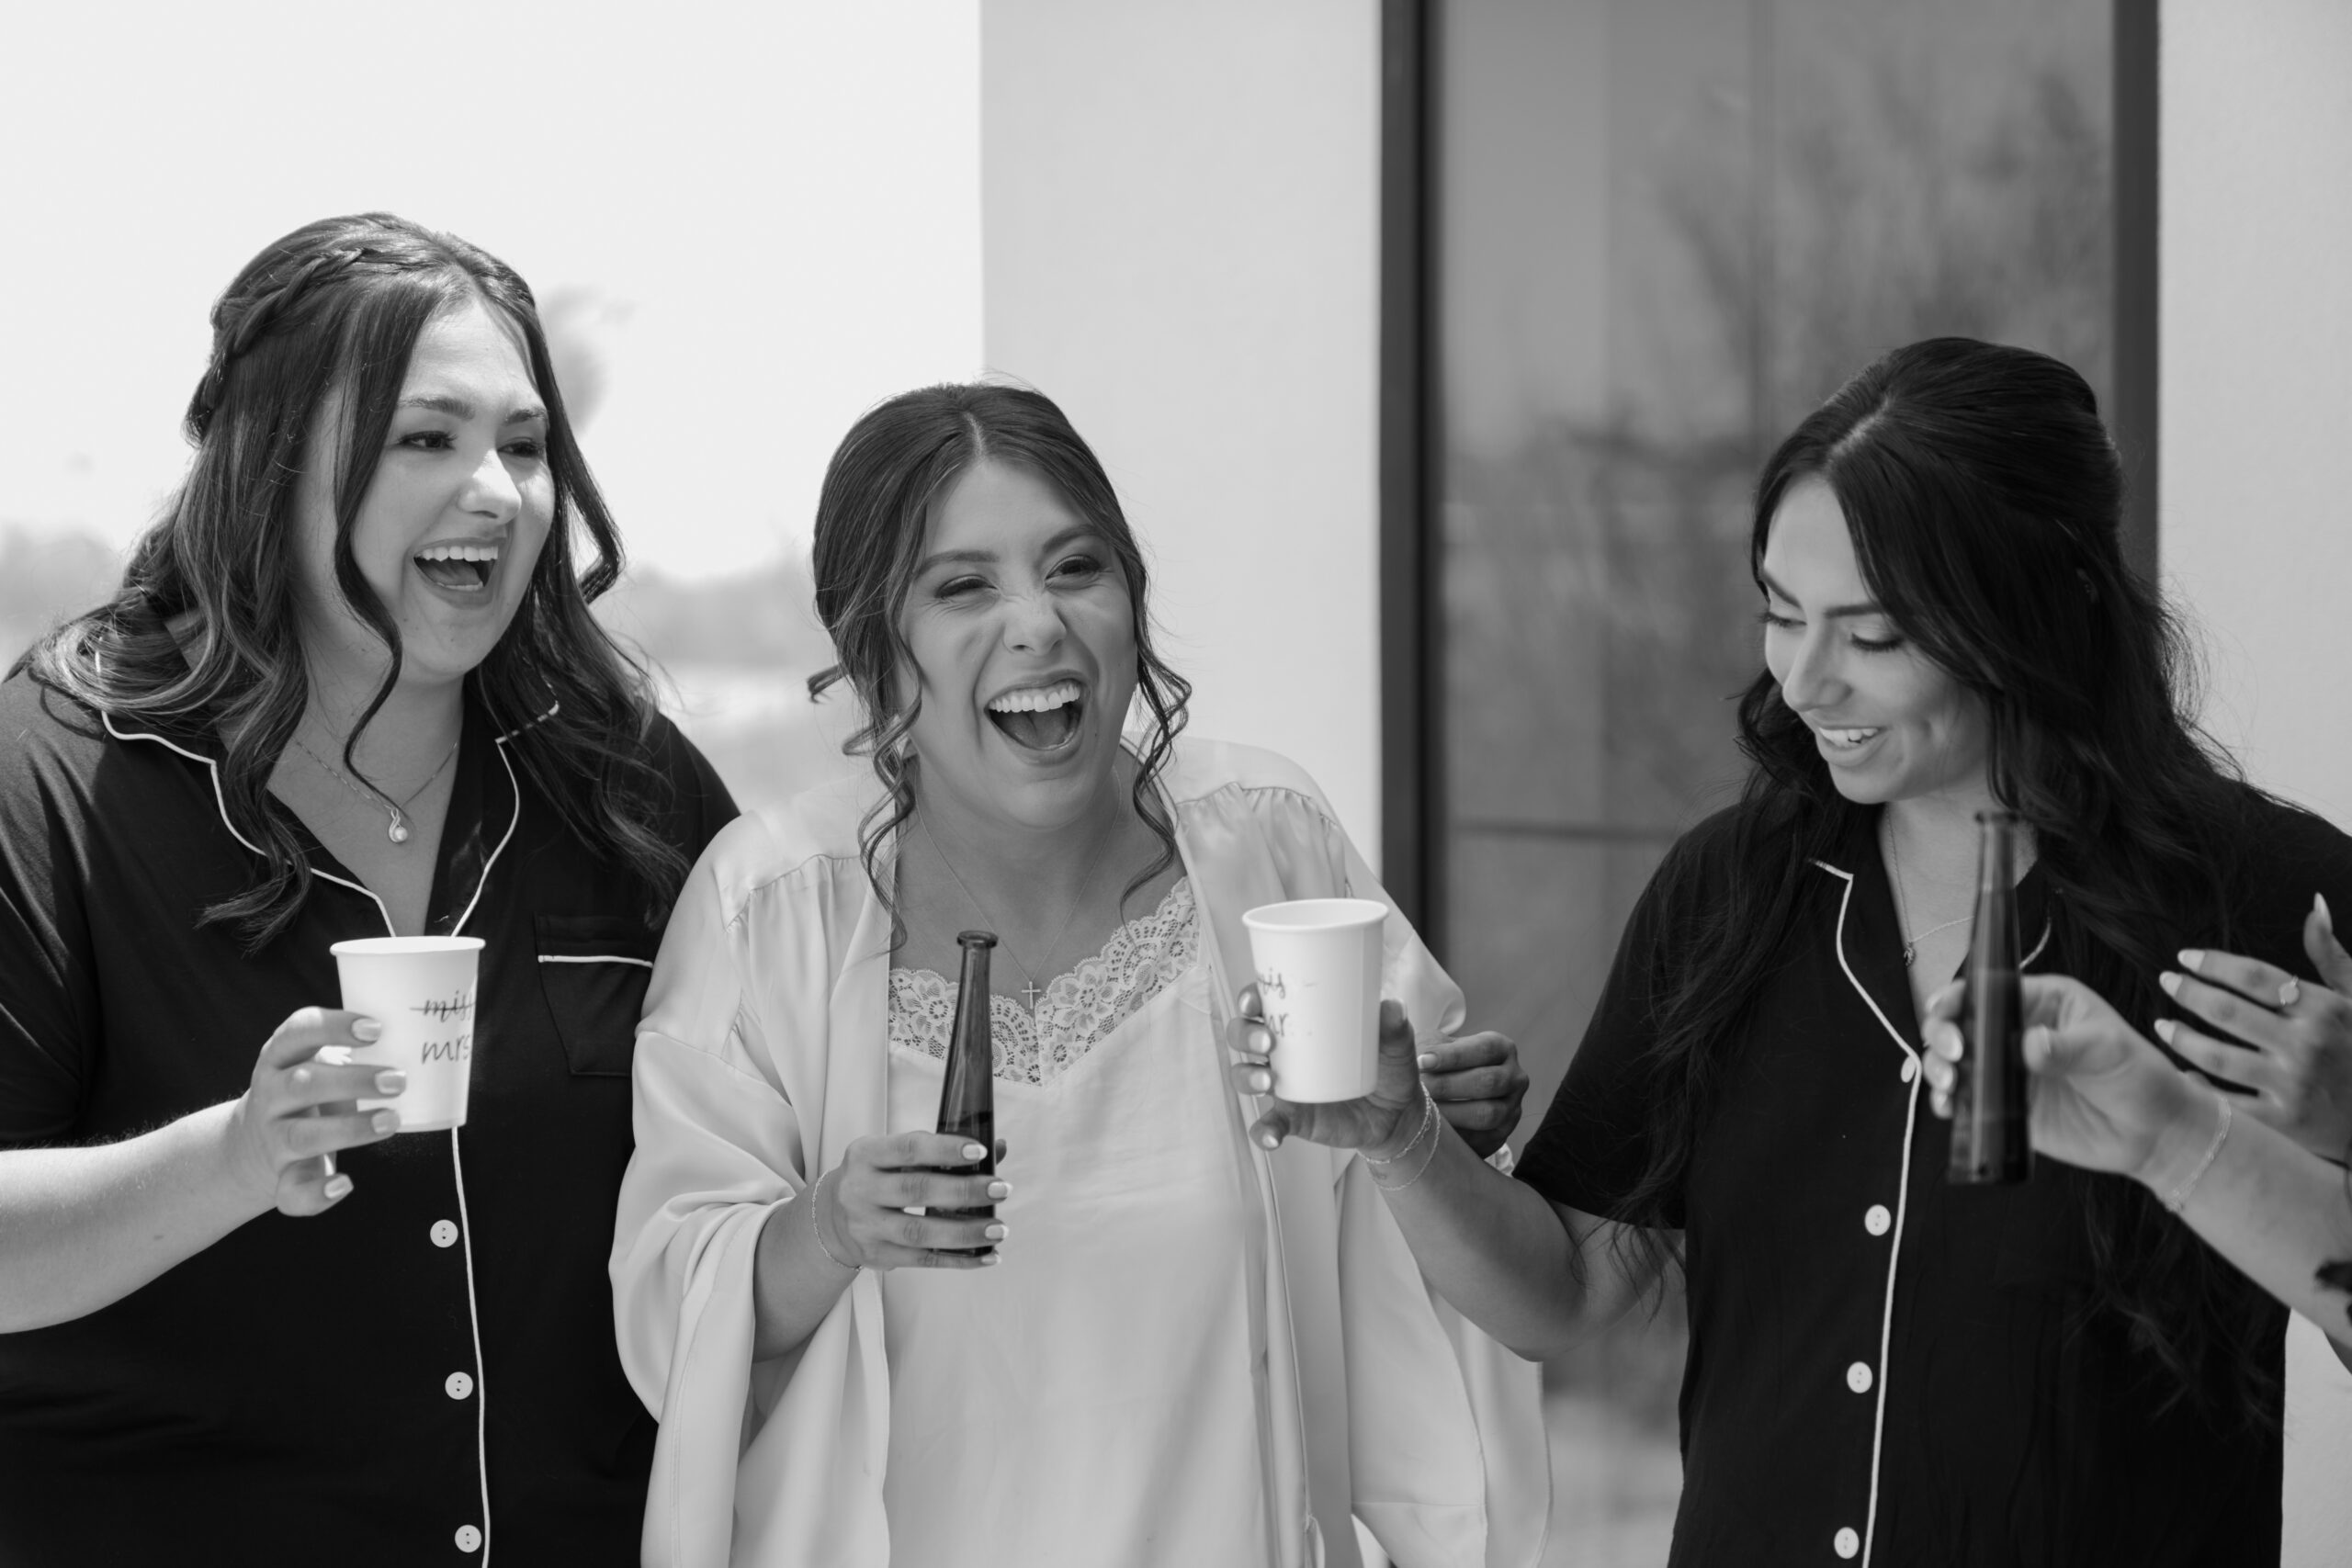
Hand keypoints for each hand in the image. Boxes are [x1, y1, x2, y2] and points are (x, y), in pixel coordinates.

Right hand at [222, 1008, 403, 1215]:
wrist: (252, 1140)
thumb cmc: (308, 1088)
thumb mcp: (316, 1060)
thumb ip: (354, 1050)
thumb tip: (423, 1041)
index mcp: (280, 1057)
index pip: (298, 1033)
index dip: (333, 1027)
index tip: (376, 1028)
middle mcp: (271, 1095)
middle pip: (303, 1084)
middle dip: (352, 1081)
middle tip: (399, 1080)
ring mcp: (274, 1138)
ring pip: (303, 1136)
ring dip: (349, 1129)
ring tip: (391, 1121)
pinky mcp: (282, 1176)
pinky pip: (291, 1192)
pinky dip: (316, 1194)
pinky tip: (345, 1184)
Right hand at [814, 1132, 1009, 1269]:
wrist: (830, 1219)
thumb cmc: (876, 1178)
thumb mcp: (894, 1156)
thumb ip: (940, 1151)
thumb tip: (998, 1147)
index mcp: (866, 1154)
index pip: (908, 1149)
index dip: (945, 1149)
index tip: (980, 1151)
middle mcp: (860, 1190)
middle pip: (917, 1190)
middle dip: (964, 1192)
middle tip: (1001, 1189)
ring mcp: (866, 1227)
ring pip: (920, 1232)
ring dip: (965, 1232)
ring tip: (999, 1229)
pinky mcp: (876, 1256)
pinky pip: (923, 1260)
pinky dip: (959, 1260)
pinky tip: (987, 1256)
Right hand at [1226, 987, 1424, 1157]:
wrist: (1396, 1114)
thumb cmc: (1388, 1067)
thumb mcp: (1395, 1044)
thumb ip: (1394, 1026)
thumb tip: (1392, 1007)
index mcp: (1301, 1024)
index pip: (1263, 1003)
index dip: (1249, 999)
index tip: (1253, 1002)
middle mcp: (1283, 1052)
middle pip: (1242, 1035)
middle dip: (1244, 1035)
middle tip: (1267, 1042)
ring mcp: (1283, 1086)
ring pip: (1244, 1076)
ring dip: (1247, 1077)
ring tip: (1267, 1082)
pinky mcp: (1291, 1118)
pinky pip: (1266, 1124)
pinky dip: (1263, 1131)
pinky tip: (1272, 1137)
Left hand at [1418, 1031, 1526, 1158]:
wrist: (1450, 1099)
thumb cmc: (1441, 1065)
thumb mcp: (1435, 1047)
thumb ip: (1426, 1044)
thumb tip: (1401, 1036)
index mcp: (1501, 1049)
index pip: (1484, 1049)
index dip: (1453, 1056)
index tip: (1422, 1061)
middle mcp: (1514, 1077)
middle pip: (1488, 1081)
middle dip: (1448, 1086)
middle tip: (1419, 1089)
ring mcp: (1511, 1109)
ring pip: (1487, 1114)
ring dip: (1452, 1113)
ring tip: (1423, 1111)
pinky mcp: (1501, 1136)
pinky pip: (1482, 1139)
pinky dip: (1457, 1137)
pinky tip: (1433, 1131)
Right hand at [1919, 975, 2202, 1182]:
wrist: (2153, 1133)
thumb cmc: (2139, 1075)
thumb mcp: (2109, 1050)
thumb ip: (2067, 1046)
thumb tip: (2028, 1045)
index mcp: (2040, 1002)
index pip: (1987, 990)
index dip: (1958, 996)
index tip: (1946, 1012)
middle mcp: (2016, 1031)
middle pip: (1960, 1022)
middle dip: (1942, 1033)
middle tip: (1955, 1055)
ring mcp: (2007, 1069)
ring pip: (1955, 1060)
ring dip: (1939, 1067)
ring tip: (1949, 1083)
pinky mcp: (2005, 1105)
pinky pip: (1966, 1099)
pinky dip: (1949, 1101)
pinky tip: (1949, 1105)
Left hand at [2154, 895, 2351, 1160]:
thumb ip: (2330, 956)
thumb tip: (2315, 904)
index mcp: (2323, 1010)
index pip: (2257, 977)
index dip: (2215, 963)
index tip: (2185, 956)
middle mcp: (2307, 1045)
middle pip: (2228, 1011)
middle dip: (2188, 992)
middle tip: (2167, 981)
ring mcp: (2293, 1085)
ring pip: (2218, 1056)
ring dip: (2181, 1038)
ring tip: (2161, 1025)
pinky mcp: (2284, 1123)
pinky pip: (2227, 1103)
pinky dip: (2197, 1086)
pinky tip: (2180, 1073)